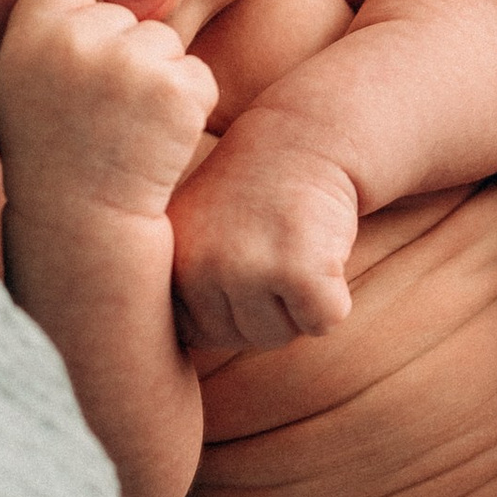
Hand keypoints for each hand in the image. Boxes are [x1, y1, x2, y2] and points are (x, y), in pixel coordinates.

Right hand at [0, 0, 215, 228]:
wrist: (81, 221)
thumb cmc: (56, 145)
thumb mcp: (31, 74)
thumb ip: (65, 24)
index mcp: (30, 29)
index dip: (76, 38)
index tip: (67, 85)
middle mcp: (76, 38)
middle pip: (124, 18)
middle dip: (122, 60)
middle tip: (99, 115)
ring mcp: (129, 61)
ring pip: (165, 44)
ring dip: (158, 83)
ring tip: (126, 128)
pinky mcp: (176, 89)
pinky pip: (197, 76)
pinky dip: (187, 107)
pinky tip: (154, 140)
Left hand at [169, 115, 359, 349]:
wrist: (305, 135)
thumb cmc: (251, 194)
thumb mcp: (191, 234)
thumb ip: (176, 288)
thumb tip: (162, 360)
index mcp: (167, 262)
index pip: (197, 336)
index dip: (229, 306)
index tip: (241, 254)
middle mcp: (199, 267)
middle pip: (242, 339)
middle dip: (268, 304)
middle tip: (272, 243)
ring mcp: (247, 268)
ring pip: (281, 336)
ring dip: (298, 302)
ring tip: (292, 242)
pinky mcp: (299, 270)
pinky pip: (323, 322)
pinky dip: (334, 296)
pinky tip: (320, 247)